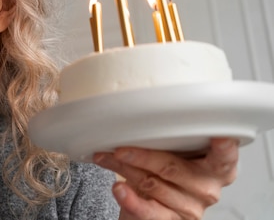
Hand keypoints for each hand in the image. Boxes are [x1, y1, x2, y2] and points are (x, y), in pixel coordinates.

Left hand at [94, 138, 238, 219]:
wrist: (155, 204)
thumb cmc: (169, 171)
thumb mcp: (177, 153)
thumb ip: (173, 140)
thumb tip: (141, 119)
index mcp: (218, 168)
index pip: (224, 157)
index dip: (223, 148)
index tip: (219, 138)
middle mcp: (207, 188)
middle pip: (173, 168)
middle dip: (142, 156)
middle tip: (120, 148)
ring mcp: (189, 207)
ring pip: (152, 184)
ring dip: (124, 170)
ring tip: (107, 158)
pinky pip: (148, 211)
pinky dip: (130, 199)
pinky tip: (119, 189)